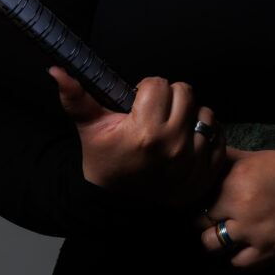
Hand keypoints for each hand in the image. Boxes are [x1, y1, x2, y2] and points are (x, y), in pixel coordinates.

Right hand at [49, 67, 224, 204]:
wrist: (119, 204)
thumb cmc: (106, 161)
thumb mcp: (90, 129)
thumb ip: (76, 96)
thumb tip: (56, 69)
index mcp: (144, 132)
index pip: (159, 84)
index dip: (146, 90)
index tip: (137, 106)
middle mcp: (171, 146)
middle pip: (185, 93)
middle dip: (169, 99)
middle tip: (154, 116)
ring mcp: (192, 161)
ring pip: (204, 112)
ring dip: (190, 116)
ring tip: (170, 130)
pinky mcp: (206, 173)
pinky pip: (218, 136)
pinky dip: (206, 136)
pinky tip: (186, 142)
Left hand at [199, 148, 274, 268]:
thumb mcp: (260, 158)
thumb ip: (230, 158)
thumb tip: (208, 154)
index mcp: (238, 179)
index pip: (199, 192)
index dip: (198, 195)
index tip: (201, 197)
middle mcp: (241, 206)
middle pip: (200, 218)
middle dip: (204, 215)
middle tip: (214, 212)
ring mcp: (251, 233)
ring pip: (211, 243)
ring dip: (215, 237)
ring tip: (226, 229)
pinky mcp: (264, 254)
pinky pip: (235, 261)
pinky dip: (237, 254)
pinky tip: (244, 243)